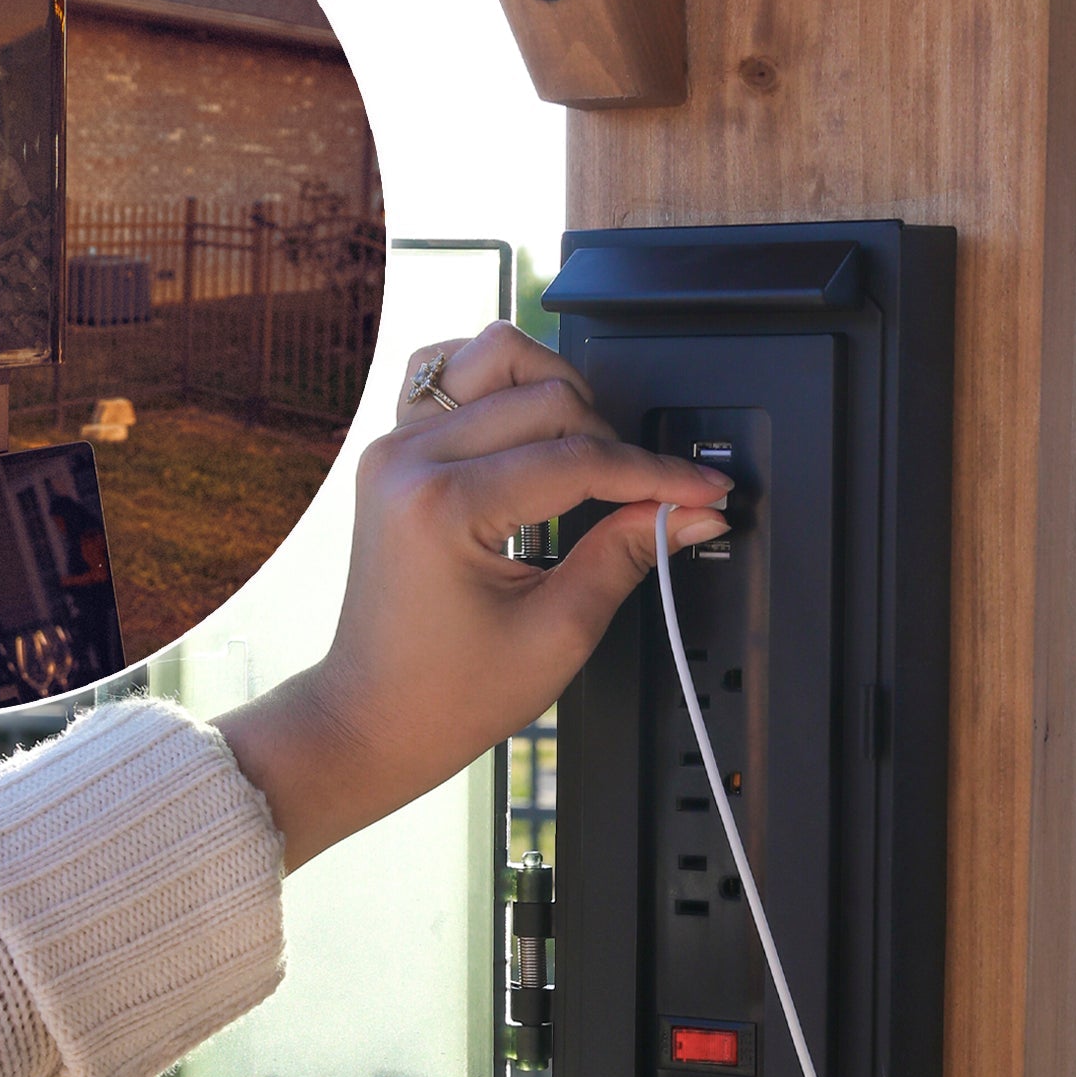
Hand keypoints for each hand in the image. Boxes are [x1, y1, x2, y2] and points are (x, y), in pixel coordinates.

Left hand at [216, 323, 730, 868]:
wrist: (372, 719)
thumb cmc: (447, 695)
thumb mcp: (558, 633)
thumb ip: (626, 555)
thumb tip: (690, 513)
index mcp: (445, 506)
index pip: (578, 459)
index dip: (656, 474)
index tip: (703, 490)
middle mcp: (410, 459)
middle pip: (546, 396)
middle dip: (614, 441)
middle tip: (650, 494)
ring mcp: (395, 447)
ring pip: (497, 357)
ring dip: (558, 393)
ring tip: (589, 454)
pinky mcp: (394, 451)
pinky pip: (450, 374)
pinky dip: (502, 386)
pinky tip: (532, 426)